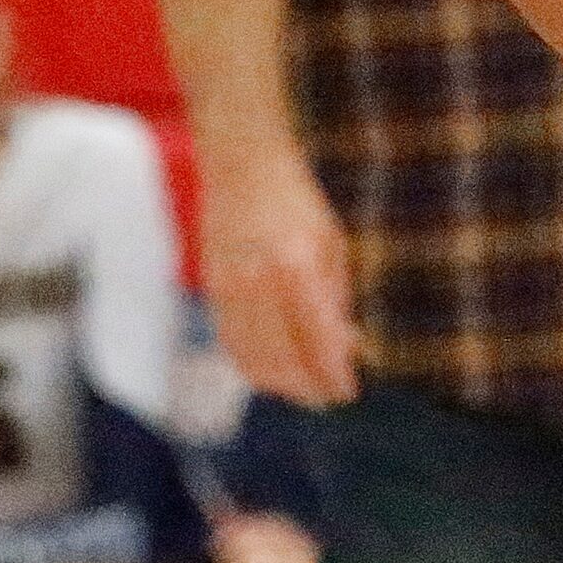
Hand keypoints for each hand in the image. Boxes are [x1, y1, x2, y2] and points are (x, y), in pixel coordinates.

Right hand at [197, 145, 357, 407]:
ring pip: (253, 361)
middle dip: (310, 389)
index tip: (348, 392)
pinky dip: (253, 366)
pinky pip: (231, 344)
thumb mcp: (332, 246)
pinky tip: (274, 370)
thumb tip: (350, 352)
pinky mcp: (212, 290)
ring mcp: (229, 289)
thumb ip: (337, 302)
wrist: (242, 165)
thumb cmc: (296, 202)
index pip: (318, 343)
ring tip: (305, 390)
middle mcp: (259, 283)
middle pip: (284, 362)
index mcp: (297, 268)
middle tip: (329, 397)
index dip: (334, 376)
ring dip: (282, 384)